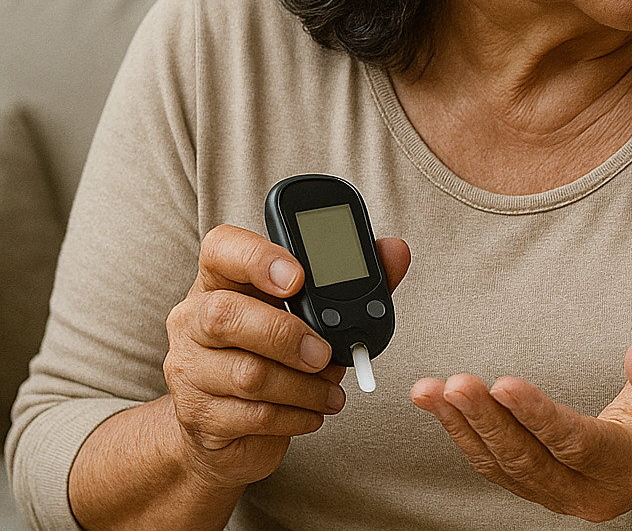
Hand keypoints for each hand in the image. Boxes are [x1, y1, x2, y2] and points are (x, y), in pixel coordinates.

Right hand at [162, 224, 410, 490]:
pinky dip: (297, 416)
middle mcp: (192, 320)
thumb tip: (395, 251)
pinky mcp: (199, 418)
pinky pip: (254, 416)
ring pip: (247, 375)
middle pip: (224, 316)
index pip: (221, 248)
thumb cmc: (274, 355)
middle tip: (325, 353)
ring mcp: (189, 371)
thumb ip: (350, 280)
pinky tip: (312, 412)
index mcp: (221, 281)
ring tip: (331, 390)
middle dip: (287, 335)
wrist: (228, 430)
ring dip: (305, 386)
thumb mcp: (309, 313)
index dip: (257, 257)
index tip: (298, 277)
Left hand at [411, 334, 631, 521]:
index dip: (540, 417)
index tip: (505, 384)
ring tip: (433, 390)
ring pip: (508, 468)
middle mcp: (598, 492)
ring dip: (466, 429)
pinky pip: (500, 466)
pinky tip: (441, 404)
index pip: (580, 445)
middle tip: (455, 384)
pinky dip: (466, 435)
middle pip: (532, 462)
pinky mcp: (547, 488)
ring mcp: (568, 496)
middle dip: (488, 422)